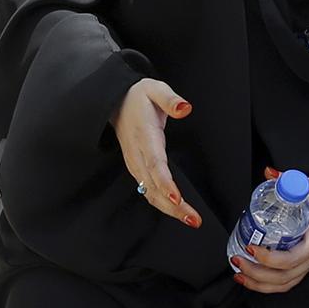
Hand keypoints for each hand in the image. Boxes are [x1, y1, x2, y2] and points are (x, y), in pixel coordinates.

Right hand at [112, 79, 200, 228]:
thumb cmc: (138, 97)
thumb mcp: (155, 88)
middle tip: (193, 219)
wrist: (115, 102)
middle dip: (173, 205)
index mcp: (144, 136)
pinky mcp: (136, 168)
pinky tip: (176, 212)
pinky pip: (147, 190)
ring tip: (191, 219)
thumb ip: (170, 99)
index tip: (177, 198)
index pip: (154, 164)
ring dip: (169, 209)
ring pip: (150, 192)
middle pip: (153, 186)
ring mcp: (135, 164)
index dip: (165, 183)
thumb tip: (185, 108)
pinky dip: (161, 204)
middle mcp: (138, 154)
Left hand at [231, 169, 308, 294]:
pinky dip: (270, 283)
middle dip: (257, 274)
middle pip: (285, 277)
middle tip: (238, 259)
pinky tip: (254, 278)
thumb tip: (269, 174)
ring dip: (261, 283)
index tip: (252, 246)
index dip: (270, 258)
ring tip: (240, 274)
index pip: (293, 258)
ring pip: (286, 283)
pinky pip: (289, 280)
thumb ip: (290, 181)